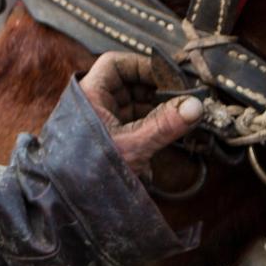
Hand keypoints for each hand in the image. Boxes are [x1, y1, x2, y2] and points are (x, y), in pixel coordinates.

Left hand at [77, 51, 202, 179]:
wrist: (70, 200)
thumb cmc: (91, 169)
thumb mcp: (131, 145)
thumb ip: (164, 125)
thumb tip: (196, 105)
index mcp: (90, 95)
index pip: (115, 65)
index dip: (142, 65)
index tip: (169, 75)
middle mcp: (95, 103)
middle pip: (130, 82)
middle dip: (158, 88)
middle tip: (185, 95)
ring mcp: (104, 120)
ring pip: (136, 102)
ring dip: (160, 105)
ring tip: (184, 111)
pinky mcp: (113, 136)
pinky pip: (137, 120)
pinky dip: (155, 121)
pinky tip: (174, 126)